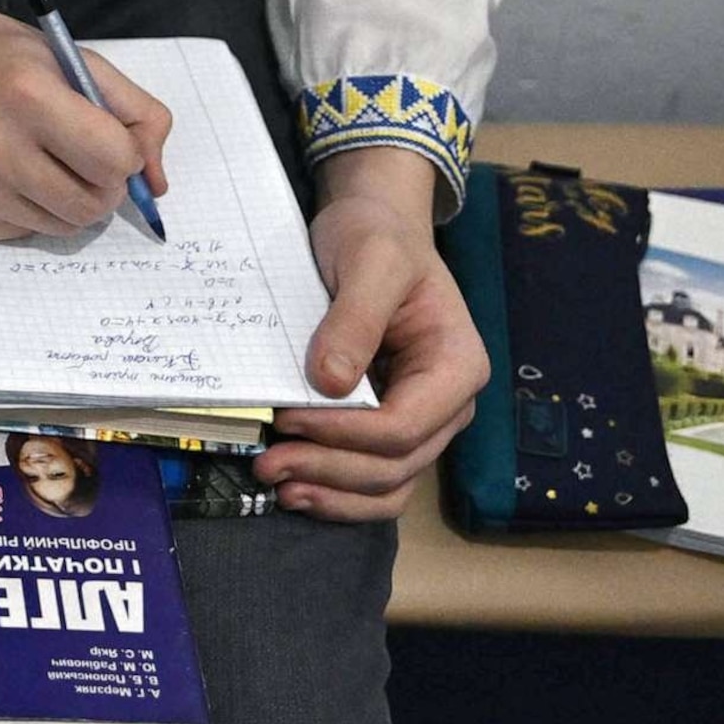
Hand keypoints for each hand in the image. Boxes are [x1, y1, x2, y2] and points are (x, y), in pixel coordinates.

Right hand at [0, 0, 171, 238]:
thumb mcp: (62, 55)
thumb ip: (129, 108)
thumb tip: (157, 183)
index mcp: (26, 92)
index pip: (116, 159)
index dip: (125, 153)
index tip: (107, 138)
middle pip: (93, 204)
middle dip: (100, 183)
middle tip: (78, 155)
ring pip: (62, 225)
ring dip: (67, 200)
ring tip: (40, 161)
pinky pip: (24, 232)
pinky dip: (29, 209)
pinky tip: (4, 173)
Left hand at [258, 146, 488, 520]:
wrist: (372, 229)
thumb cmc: (377, 238)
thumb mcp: (369, 261)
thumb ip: (355, 319)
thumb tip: (330, 384)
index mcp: (457, 365)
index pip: (404, 425)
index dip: (344, 433)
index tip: (287, 420)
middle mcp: (447, 404)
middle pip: (395, 464)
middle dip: (330, 471)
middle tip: (267, 463)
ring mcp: (421, 420)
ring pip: (388, 484)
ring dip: (334, 494)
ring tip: (279, 487)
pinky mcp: (389, 425)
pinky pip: (375, 477)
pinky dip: (339, 492)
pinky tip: (299, 489)